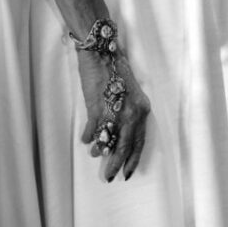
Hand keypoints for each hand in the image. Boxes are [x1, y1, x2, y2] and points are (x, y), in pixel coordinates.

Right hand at [76, 49, 150, 181]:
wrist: (101, 50)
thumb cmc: (115, 67)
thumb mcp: (130, 91)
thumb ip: (128, 111)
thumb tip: (119, 131)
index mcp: (142, 109)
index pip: (139, 141)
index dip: (133, 159)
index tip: (128, 173)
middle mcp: (131, 113)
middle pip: (124, 147)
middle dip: (116, 164)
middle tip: (109, 176)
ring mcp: (113, 112)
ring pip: (106, 141)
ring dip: (99, 150)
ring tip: (95, 153)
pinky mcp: (96, 108)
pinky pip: (92, 131)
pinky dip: (88, 137)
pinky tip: (85, 139)